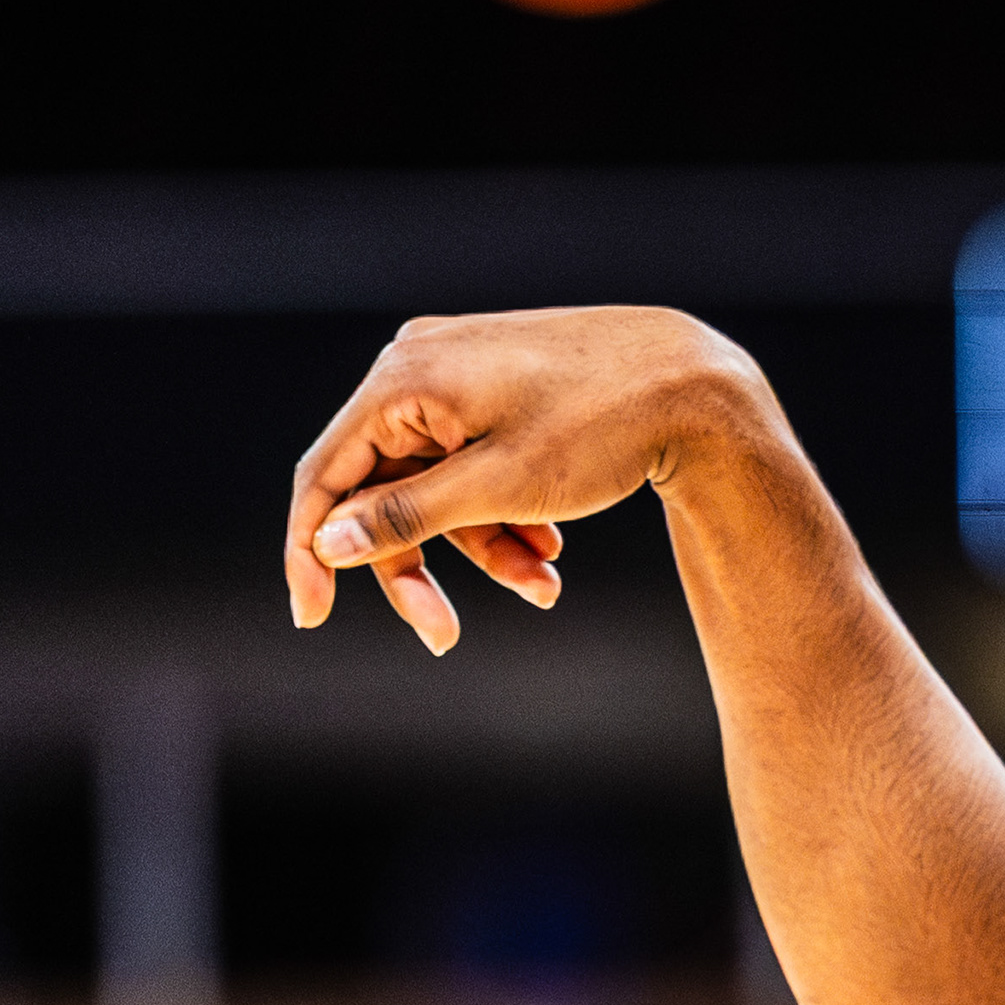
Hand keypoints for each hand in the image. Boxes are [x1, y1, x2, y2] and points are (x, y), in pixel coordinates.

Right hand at [284, 305, 768, 653]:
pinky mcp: (498, 392)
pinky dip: (504, 515)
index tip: (310, 616)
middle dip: (420, 565)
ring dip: (481, 548)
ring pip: (438, 487)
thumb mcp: (497, 486)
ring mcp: (459, 376)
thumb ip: (404, 516)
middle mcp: (419, 368)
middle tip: (443, 636)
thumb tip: (324, 543)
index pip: (325, 475)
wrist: (695, 384)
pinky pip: (475, 467)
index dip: (309, 550)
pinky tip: (551, 549)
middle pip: (383, 490)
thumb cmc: (600, 428)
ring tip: (543, 585)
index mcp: (403, 380)